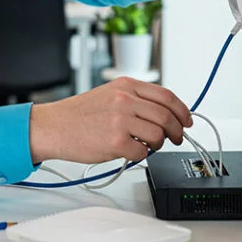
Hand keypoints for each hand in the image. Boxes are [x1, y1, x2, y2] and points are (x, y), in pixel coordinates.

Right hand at [29, 77, 192, 164]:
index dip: (182, 110)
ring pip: (158, 135)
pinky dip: (141, 155)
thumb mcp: (109, 94)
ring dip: (158, 144)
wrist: (54, 126)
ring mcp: (121, 120)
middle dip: (177, 131)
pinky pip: (143, 152)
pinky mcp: (116, 141)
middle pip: (167, 116)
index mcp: (126, 86)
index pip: (166, 96)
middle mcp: (125, 99)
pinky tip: (130, 151)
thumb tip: (164, 113)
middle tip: (175, 138)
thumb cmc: (79, 114)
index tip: (187, 121)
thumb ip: (135, 99)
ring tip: (147, 146)